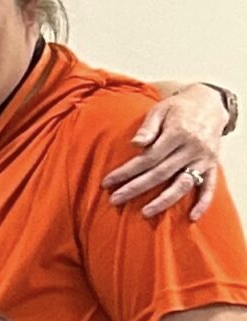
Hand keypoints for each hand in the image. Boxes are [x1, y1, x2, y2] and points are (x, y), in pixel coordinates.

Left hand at [103, 89, 223, 219]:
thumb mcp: (160, 110)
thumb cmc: (178, 108)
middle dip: (136, 188)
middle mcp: (192, 148)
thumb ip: (147, 127)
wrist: (209, 104)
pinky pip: (209, 186)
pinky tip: (192, 217)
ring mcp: (204, 159)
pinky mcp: (213, 165)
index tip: (107, 182)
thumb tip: (135, 144)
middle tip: (115, 200)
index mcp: (177, 134)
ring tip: (145, 213)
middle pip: (161, 173)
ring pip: (184, 184)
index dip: (127, 172)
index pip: (148, 158)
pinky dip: (203, 202)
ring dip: (164, 200)